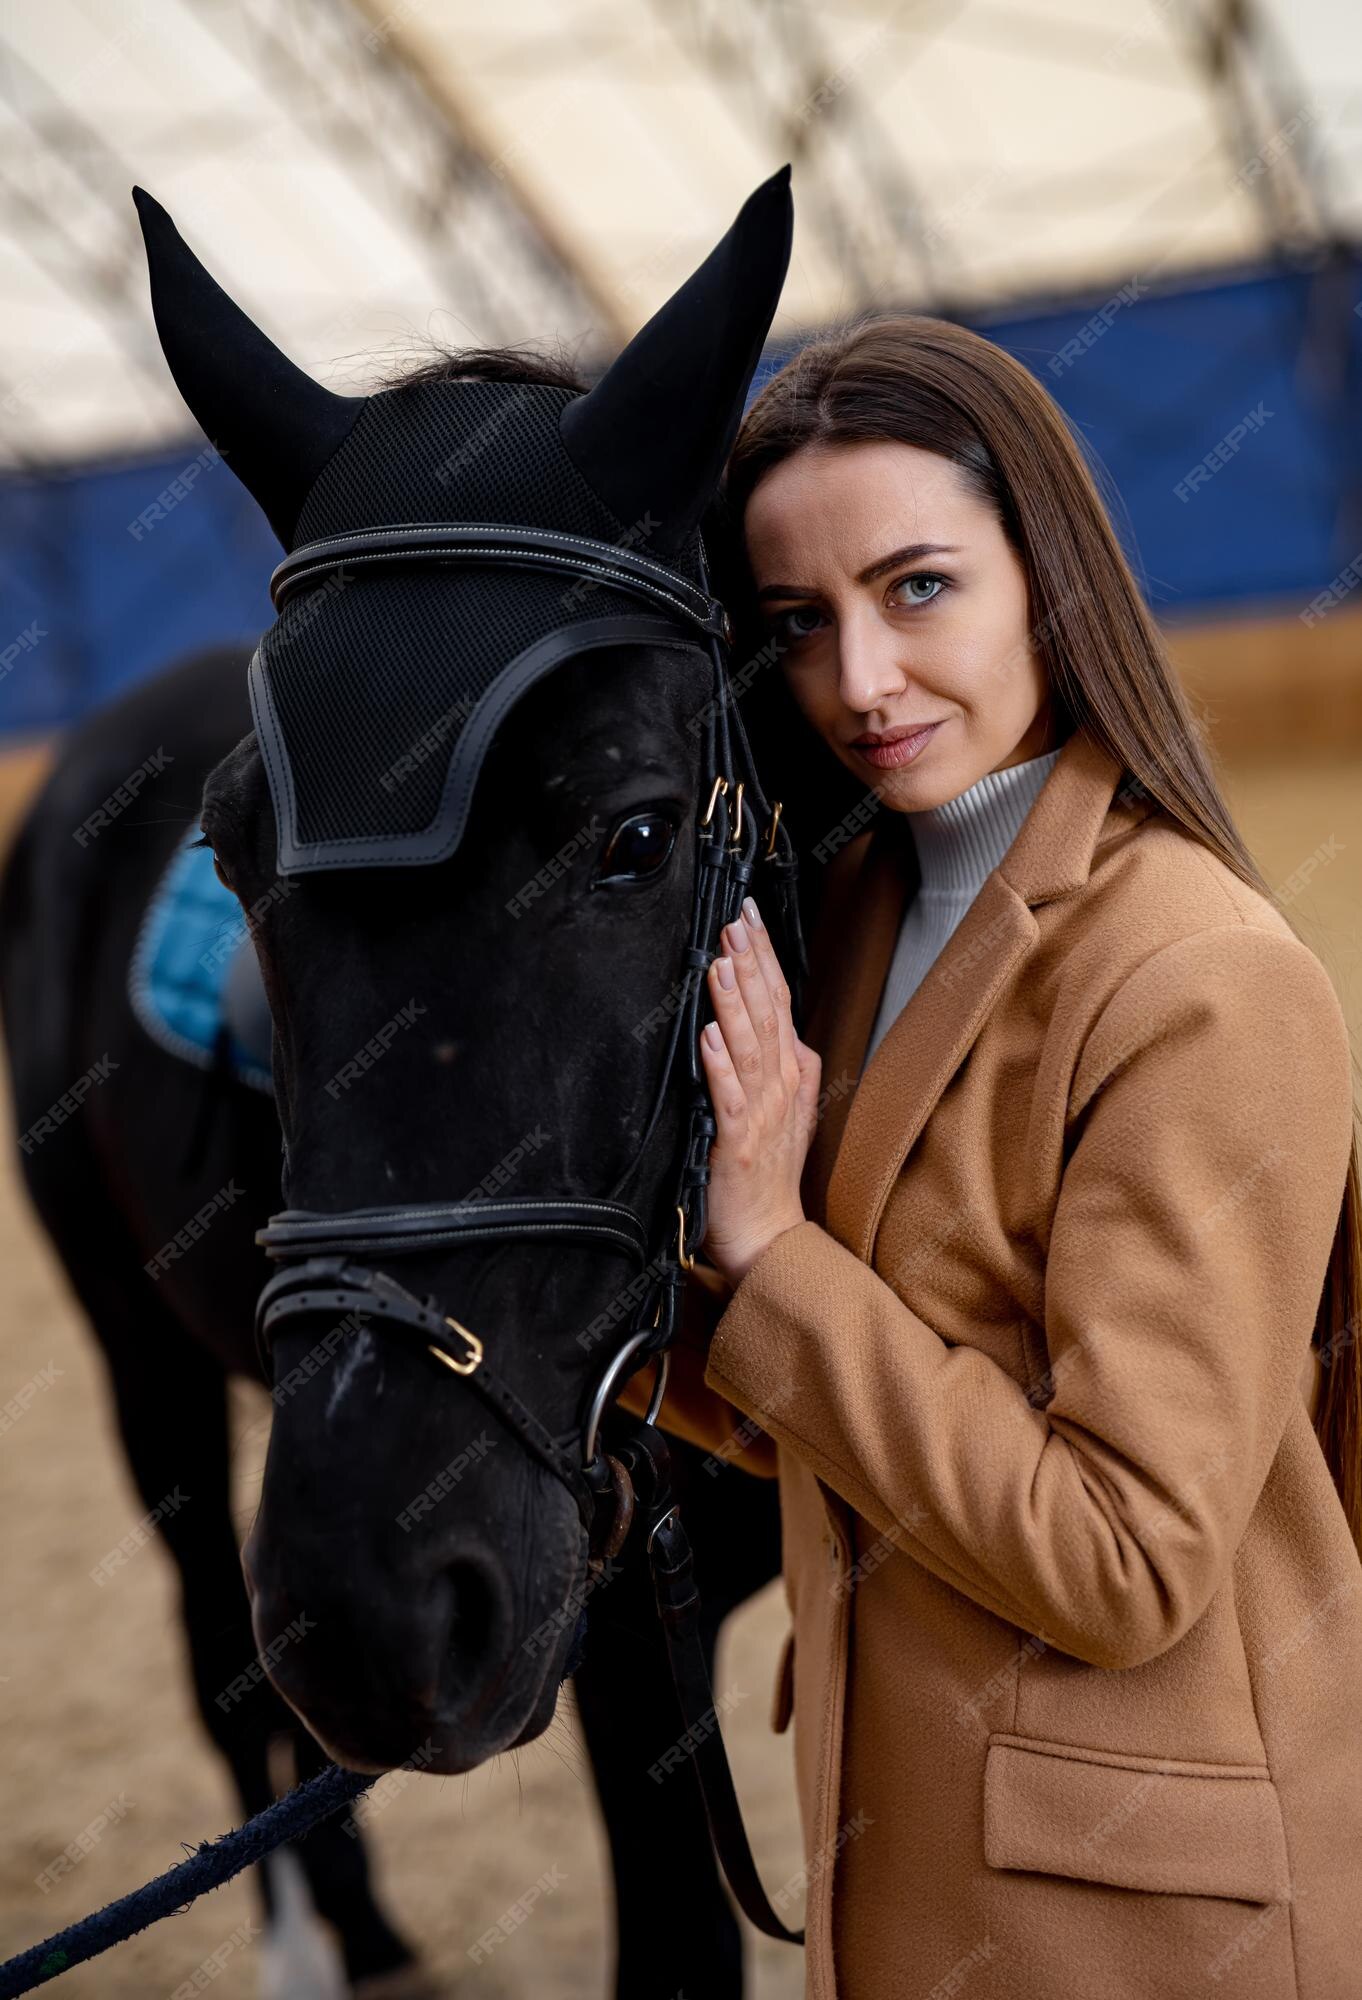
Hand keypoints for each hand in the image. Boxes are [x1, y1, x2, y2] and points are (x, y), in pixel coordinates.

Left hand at [697, 894, 821, 1287]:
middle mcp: (783, 1085)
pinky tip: (709, 1034)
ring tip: (722, 961)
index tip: (748, 916)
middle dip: (751, 962)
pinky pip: (729, 1095)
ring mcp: (764, 1112)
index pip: (780, 1000)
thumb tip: (766, 1018)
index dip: (765, 956)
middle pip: (769, 1012)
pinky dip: (720, 1063)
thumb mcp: (785, 1106)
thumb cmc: (768, 1172)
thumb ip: (778, 1061)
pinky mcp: (738, 1140)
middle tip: (735, 920)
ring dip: (735, 1001)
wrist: (768, 1234)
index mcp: (793, 1072)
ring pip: (750, 1044)